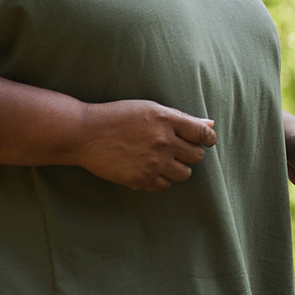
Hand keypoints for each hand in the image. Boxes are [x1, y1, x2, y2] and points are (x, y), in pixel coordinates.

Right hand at [76, 99, 215, 191]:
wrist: (85, 134)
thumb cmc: (119, 117)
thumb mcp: (150, 109)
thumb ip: (181, 118)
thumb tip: (210, 125)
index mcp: (167, 120)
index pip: (203, 134)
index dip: (208, 139)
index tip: (204, 141)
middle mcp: (163, 141)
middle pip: (197, 156)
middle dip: (190, 153)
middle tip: (175, 149)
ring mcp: (153, 162)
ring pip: (184, 174)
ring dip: (177, 168)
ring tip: (161, 160)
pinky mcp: (141, 179)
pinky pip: (164, 186)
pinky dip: (160, 179)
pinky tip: (148, 169)